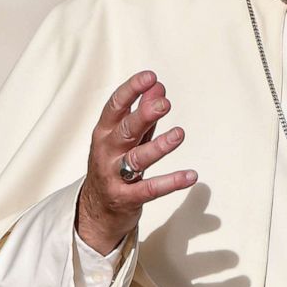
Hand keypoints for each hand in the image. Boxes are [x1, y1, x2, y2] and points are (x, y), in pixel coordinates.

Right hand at [76, 70, 197, 253]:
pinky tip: (191, 176)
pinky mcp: (126, 198)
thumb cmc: (113, 164)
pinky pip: (150, 189)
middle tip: (164, 103)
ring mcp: (114, 176)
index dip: (131, 90)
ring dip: (159, 146)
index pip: (115, 106)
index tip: (150, 76)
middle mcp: (107, 152)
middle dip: (144, 115)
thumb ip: (142, 113)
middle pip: (125, 130)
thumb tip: (158, 86)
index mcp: (104, 132)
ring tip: (179, 134)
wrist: (95, 210)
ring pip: (137, 158)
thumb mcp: (125, 137)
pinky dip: (172, 182)